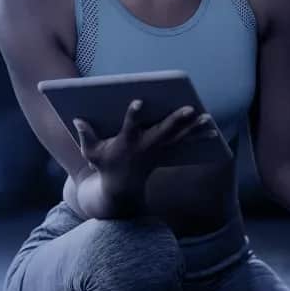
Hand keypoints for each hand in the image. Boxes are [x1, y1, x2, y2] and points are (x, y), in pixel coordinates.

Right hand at [72, 99, 210, 196]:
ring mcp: (158, 151)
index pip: (129, 126)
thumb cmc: (105, 165)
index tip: (138, 101)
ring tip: (208, 118)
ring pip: (179, 138)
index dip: (133, 114)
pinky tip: (213, 130)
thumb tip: (76, 119)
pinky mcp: (166, 153)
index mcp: (126, 143)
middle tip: (189, 109)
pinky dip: (199, 137)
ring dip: (194, 129)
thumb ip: (85, 135)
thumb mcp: (91, 153)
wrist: (121, 189)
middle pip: (163, 132)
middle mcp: (145, 146)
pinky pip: (185, 144)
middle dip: (176, 121)